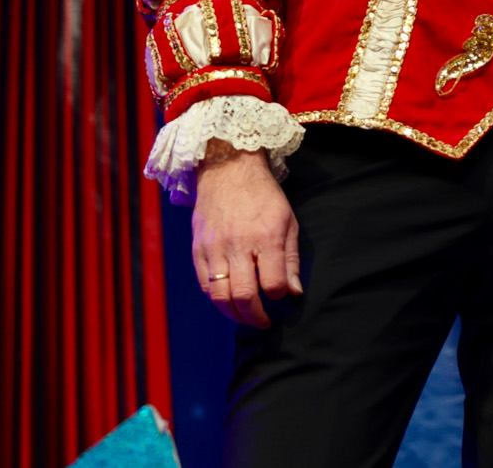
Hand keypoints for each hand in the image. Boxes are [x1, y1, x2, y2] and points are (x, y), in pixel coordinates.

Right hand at [193, 140, 302, 327]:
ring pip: (220, 296)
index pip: (271, 283)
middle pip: (243, 295)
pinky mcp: (197, 249)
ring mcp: (214, 248)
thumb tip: (294, 292)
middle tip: (263, 322)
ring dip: (233, 314)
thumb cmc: (263, 195)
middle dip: (255, 316)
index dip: (277, 296)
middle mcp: (238, 245)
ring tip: (245, 316)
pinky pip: (204, 284)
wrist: (228, 170)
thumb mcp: (288, 221)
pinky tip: (227, 301)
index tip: (280, 295)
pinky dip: (216, 299)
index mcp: (265, 236)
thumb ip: (291, 258)